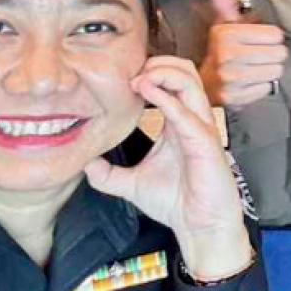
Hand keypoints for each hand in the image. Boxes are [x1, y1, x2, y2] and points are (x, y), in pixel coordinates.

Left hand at [83, 56, 251, 280]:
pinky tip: (147, 92)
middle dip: (160, 63)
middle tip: (133, 73)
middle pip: (186, 72)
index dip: (151, 71)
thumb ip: (108, 174)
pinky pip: (188, 114)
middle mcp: (193, 120)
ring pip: (191, 83)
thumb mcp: (131, 184)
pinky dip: (167, 99)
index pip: (173, 81)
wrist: (198, 227)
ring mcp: (202, 130)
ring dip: (164, 73)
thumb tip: (85, 164)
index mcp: (179, 123)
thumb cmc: (176, 202)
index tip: (123, 78)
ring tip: (139, 79)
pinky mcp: (205, 144)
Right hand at [198, 0, 286, 106]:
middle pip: (279, 54)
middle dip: (273, 55)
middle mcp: (228, 55)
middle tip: (260, 56)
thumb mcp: (223, 25)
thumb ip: (224, 2)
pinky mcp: (236, 97)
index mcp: (227, 34)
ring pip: (276, 71)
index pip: (276, 35)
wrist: (203, 84)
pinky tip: (251, 82)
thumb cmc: (220, 52)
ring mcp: (232, 78)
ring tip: (255, 69)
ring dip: (269, 71)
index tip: (260, 41)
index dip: (271, 38)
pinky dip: (262, 87)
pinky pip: (267, 89)